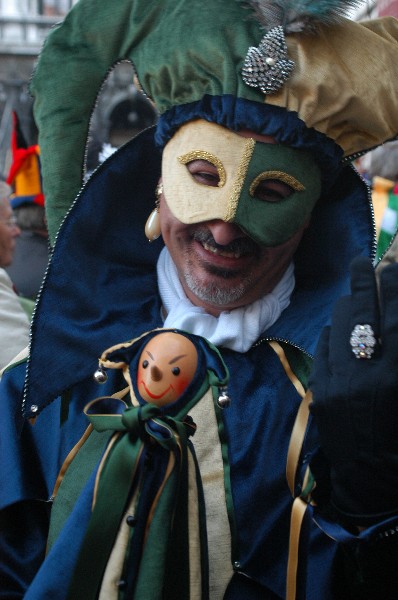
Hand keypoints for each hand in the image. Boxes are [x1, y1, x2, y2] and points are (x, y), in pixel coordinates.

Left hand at [309, 256, 397, 524]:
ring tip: (355, 297)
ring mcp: (338, 385)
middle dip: (363, 280)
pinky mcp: (320, 394)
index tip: (392, 264)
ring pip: (338, 327)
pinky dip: (334, 336)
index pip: (395, 318)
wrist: (377, 485)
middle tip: (364, 261)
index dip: (394, 286)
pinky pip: (324, 350)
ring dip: (348, 309)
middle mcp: (367, 376)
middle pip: (361, 313)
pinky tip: (342, 333)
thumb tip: (393, 321)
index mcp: (397, 377)